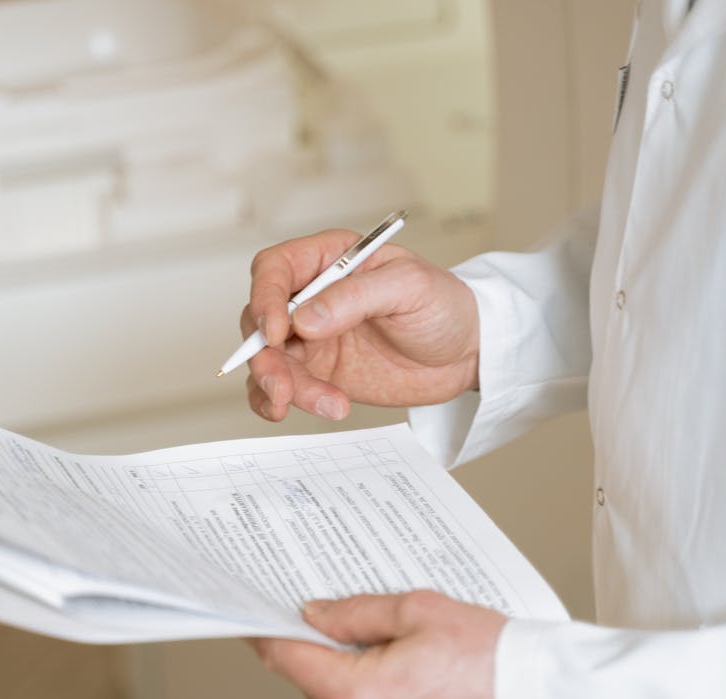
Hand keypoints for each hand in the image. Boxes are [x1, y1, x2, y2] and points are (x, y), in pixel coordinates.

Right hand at [241, 230, 479, 421]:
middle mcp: (311, 297)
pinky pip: (282, 387)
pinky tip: (302, 411)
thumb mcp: (410, 287)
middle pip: (259, 319)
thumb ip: (356, 297)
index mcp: (329, 260)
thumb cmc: (444, 305)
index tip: (277, 332)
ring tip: (323, 404)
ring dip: (279, 386)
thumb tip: (306, 318)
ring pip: (268, 360)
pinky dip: (278, 402)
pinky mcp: (318, 373)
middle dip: (264, 356)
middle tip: (284, 385)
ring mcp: (311, 338)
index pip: (274, 269)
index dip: (265, 298)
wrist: (467, 353)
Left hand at [250, 591, 507, 698]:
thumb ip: (353, 612)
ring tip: (408, 654)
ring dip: (355, 677)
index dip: (266, 629)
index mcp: (356, 698)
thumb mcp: (418, 610)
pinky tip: (415, 681)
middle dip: (329, 649)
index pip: (285, 658)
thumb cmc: (495, 660)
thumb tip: (315, 616)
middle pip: (313, 682)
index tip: (252, 613)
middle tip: (366, 620)